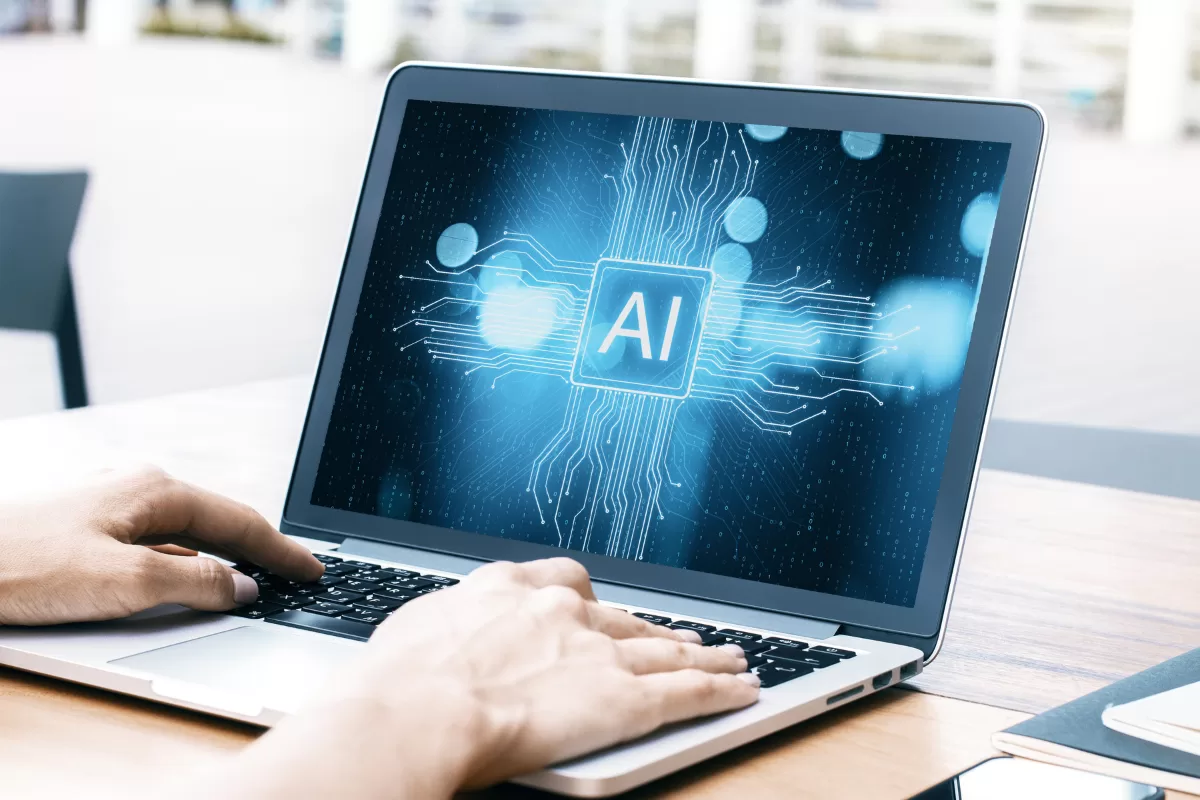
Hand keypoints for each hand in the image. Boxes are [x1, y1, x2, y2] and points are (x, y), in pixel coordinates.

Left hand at [0, 466, 322, 624]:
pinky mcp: (88, 524)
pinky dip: (183, 562)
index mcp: (156, 489)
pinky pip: (155, 541)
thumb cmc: (21, 564)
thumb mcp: (124, 583)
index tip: (314, 570)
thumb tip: (241, 587)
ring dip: (219, 557)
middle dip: (258, 548)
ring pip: (184, 533)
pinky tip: (186, 581)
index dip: (283, 551)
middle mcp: (138, 486)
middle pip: (217, 521)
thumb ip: (195, 583)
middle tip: (293, 575)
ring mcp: (112, 502)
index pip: (241, 521)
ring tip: (252, 581)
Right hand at [224, 558, 759, 798]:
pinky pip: (687, 692)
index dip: (592, 600)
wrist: (416, 708)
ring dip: (703, 655)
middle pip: (625, 618)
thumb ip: (450, 627)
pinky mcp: (625, 697)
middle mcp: (561, 611)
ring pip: (666, 650)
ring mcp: (598, 651)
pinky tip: (741, 689)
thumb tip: (440, 640)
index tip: (600, 606)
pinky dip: (720, 690)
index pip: (566, 583)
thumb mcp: (416, 631)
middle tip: (682, 636)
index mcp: (509, 589)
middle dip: (655, 629)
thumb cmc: (398, 678)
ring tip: (729, 658)